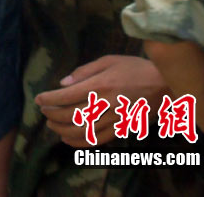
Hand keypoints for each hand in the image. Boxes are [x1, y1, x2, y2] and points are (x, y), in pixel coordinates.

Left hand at [34, 55, 166, 146]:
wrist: (165, 84)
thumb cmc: (136, 68)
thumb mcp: (109, 60)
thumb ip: (84, 71)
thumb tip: (63, 83)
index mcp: (100, 85)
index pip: (66, 96)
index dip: (49, 99)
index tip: (38, 99)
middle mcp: (106, 105)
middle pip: (71, 115)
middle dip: (53, 115)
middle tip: (44, 112)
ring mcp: (115, 119)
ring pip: (82, 131)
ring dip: (62, 131)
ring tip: (52, 126)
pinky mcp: (122, 129)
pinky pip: (98, 140)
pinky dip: (80, 142)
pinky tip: (68, 140)